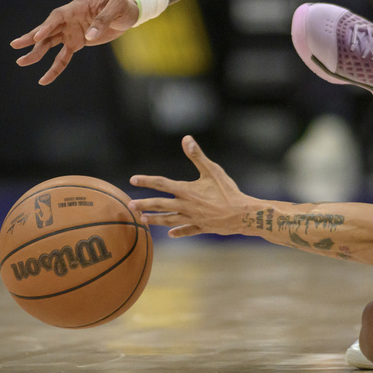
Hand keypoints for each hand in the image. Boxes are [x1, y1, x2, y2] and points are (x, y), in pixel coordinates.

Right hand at [10, 0, 137, 84]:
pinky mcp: (76, 43)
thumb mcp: (116, 8)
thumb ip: (103, 20)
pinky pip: (63, 57)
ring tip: (22, 62)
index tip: (38, 36)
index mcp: (76, 8)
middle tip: (16, 45)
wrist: (128, 13)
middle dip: (32, 38)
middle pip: (47, 30)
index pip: (57, 17)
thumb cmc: (122, 6)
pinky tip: (44, 80)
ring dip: (36, 53)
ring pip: (49, 44)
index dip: (47, 26)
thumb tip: (89, 37)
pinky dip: (54, 68)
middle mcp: (69, 20)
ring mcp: (71, 32)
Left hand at [128, 136, 250, 237]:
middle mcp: (186, 206)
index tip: (133, 179)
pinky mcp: (202, 227)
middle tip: (130, 205)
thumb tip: (186, 139)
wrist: (242, 214)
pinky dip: (178, 231)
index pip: (162, 184)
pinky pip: (187, 230)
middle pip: (161, 205)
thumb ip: (197, 156)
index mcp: (187, 191)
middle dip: (144, 204)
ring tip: (143, 219)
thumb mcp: (213, 170)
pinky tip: (170, 233)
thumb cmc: (228, 191)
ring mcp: (193, 218)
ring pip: (169, 219)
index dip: (147, 181)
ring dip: (155, 219)